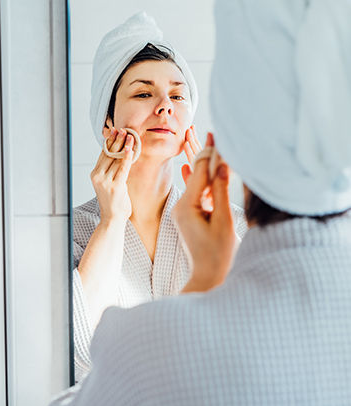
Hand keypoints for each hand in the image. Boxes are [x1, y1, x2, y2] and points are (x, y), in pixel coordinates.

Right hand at [90, 128, 133, 223]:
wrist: (112, 219)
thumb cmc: (113, 201)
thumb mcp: (109, 183)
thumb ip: (111, 170)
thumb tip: (119, 155)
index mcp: (94, 174)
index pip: (103, 154)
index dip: (109, 142)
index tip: (115, 132)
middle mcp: (98, 176)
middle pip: (109, 154)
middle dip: (117, 141)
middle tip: (123, 130)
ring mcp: (106, 181)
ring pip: (116, 159)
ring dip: (124, 146)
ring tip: (130, 136)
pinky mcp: (116, 186)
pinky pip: (123, 168)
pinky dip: (127, 157)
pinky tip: (130, 149)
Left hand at [172, 133, 235, 292]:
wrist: (208, 276)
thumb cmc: (219, 254)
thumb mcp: (223, 221)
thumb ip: (221, 191)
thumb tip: (221, 165)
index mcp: (188, 207)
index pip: (199, 172)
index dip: (208, 153)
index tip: (214, 134)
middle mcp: (182, 206)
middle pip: (193, 173)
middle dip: (198, 151)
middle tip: (197, 129)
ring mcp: (184, 211)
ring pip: (194, 181)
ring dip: (200, 163)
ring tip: (194, 139)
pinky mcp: (189, 215)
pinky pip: (194, 192)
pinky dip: (197, 179)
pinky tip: (184, 165)